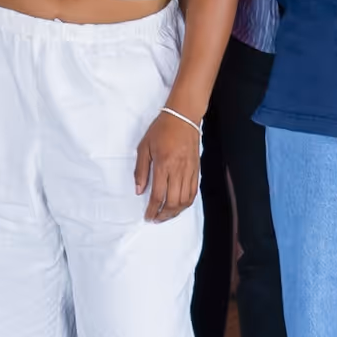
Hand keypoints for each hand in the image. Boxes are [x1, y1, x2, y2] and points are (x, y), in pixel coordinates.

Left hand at [135, 105, 200, 221]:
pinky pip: (193, 192)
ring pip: (185, 200)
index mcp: (163, 165)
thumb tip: (139, 190)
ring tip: (166, 215)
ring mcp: (189, 171)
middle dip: (164, 215)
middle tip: (156, 219)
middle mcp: (178, 170)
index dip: (152, 209)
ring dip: (175, 211)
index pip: (158, 195)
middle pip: (173, 202)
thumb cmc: (162, 130)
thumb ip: (141, 170)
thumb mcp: (144, 147)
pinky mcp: (196, 170)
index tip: (148, 216)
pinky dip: (187, 203)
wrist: (183, 117)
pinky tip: (180, 206)